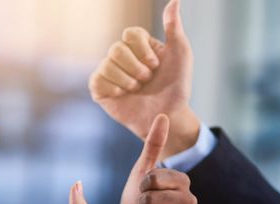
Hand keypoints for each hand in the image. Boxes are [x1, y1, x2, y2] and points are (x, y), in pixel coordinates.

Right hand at [89, 0, 199, 158]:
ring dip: (128, 80)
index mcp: (139, 45)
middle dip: (137, 68)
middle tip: (147, 80)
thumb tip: (175, 0)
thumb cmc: (176, 86)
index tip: (156, 65)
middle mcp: (122, 56)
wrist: (168, 116)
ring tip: (138, 90)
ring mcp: (109, 72)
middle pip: (117, 48)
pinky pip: (98, 79)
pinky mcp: (100, 89)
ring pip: (108, 63)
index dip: (143, 50)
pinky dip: (115, 87)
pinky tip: (124, 95)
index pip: (130, 33)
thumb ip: (174, 27)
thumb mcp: (180, 53)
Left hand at [120, 115, 196, 203]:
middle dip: (141, 203)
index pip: (156, 178)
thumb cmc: (140, 196)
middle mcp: (190, 200)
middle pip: (154, 199)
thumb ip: (153, 144)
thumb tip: (163, 115)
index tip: (144, 188)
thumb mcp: (142, 169)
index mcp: (183, 181)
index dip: (143, 184)